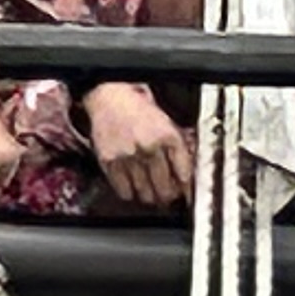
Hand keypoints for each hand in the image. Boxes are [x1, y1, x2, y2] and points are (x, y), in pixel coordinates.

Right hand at [88, 81, 196, 212]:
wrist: (110, 99)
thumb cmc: (140, 111)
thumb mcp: (167, 125)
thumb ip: (179, 150)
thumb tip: (186, 177)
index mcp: (168, 136)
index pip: (184, 173)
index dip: (186, 189)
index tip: (185, 194)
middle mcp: (149, 147)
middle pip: (165, 188)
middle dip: (168, 196)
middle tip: (167, 196)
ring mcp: (127, 155)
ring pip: (145, 192)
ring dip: (149, 197)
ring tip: (150, 193)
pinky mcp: (108, 160)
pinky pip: (123, 189)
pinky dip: (129, 193)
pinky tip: (132, 187)